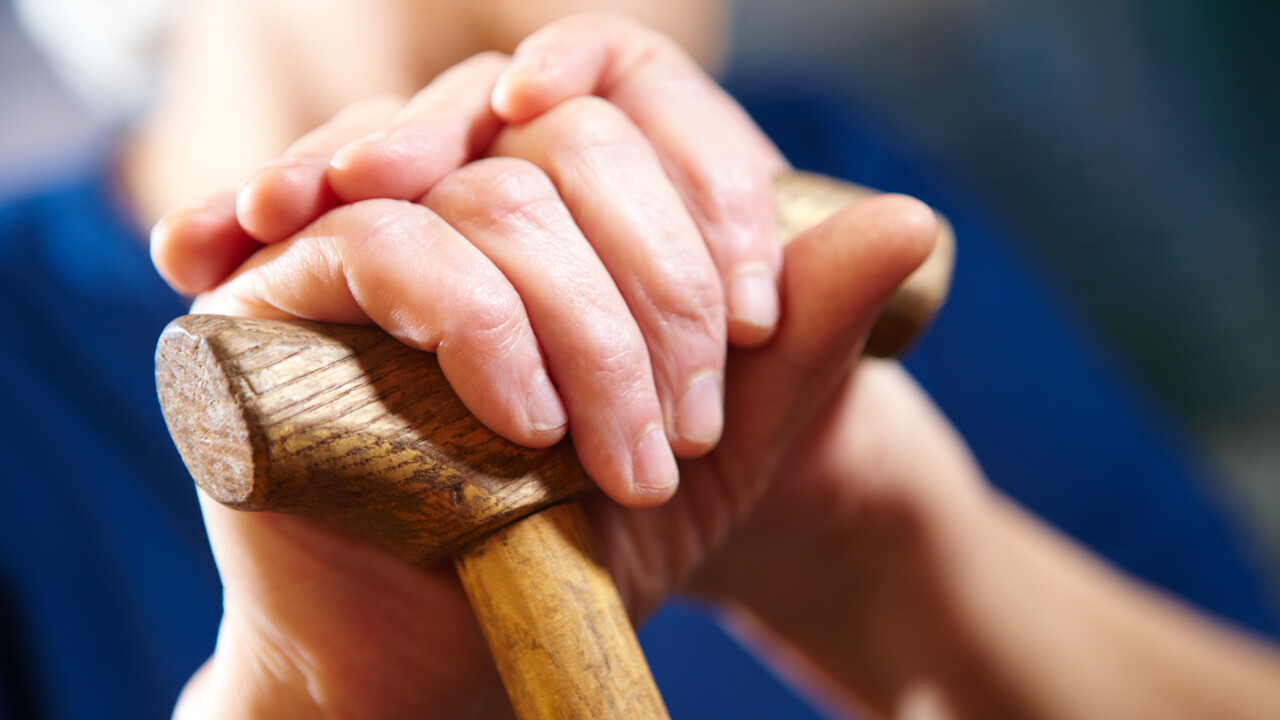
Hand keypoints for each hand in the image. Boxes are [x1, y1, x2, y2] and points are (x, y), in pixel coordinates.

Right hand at [153, 14, 943, 717]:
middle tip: (685, 432)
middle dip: (658, 296)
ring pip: (499, 197)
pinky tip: (525, 424)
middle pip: (578, 147)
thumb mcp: (727, 430)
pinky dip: (482, 328)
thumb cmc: (602, 527)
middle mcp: (459, 187)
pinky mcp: (280, 297)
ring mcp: (364, 228)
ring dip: (586, 334)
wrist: (478, 636)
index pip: (636, 92)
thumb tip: (911, 220)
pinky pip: (387, 245)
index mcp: (561, 195)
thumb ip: (806, 324)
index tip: (751, 322)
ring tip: (618, 460)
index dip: (710, 192)